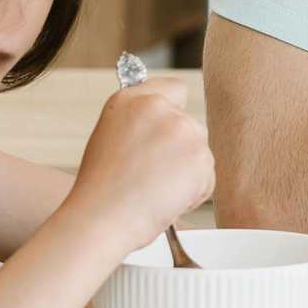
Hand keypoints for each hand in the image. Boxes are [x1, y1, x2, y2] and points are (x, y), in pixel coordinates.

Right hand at [65, 78, 214, 252]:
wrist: (101, 219)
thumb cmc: (101, 189)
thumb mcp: (110, 135)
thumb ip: (139, 120)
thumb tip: (164, 123)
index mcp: (132, 99)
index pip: (174, 89)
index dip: (174, 111)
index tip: (167, 131)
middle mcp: (160, 108)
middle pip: (189, 125)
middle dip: (180, 150)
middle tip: (153, 175)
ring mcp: (183, 130)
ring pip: (199, 152)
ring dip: (186, 173)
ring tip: (154, 190)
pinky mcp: (200, 158)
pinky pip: (206, 177)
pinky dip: (193, 193)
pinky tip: (166, 200)